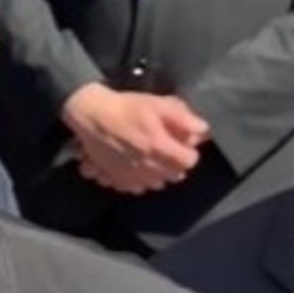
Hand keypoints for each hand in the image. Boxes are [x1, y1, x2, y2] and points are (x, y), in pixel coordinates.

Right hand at [62, 84, 207, 194]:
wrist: (91, 114)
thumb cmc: (126, 107)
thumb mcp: (158, 104)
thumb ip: (184, 118)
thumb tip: (203, 130)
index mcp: (161, 148)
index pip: (190, 161)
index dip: (189, 151)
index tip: (183, 143)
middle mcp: (148, 167)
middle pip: (175, 175)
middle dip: (175, 164)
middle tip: (168, 150)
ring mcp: (131, 175)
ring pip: (156, 184)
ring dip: (159, 174)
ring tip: (153, 159)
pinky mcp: (116, 179)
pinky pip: (135, 188)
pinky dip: (139, 181)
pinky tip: (135, 168)